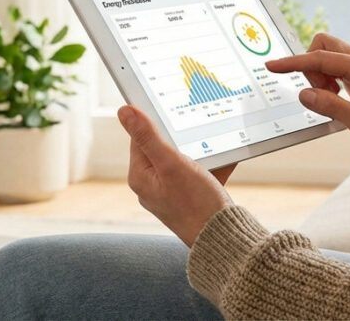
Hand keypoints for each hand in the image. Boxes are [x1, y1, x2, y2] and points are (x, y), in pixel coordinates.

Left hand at [118, 105, 234, 246]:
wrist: (223, 238)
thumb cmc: (196, 203)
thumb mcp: (172, 163)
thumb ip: (148, 136)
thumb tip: (124, 111)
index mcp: (140, 177)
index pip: (140, 138)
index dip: (157, 123)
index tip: (175, 114)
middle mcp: (151, 186)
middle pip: (163, 148)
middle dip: (184, 139)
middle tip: (198, 133)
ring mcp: (170, 193)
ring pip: (184, 160)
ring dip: (202, 152)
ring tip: (215, 151)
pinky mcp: (189, 199)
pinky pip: (199, 174)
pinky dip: (212, 166)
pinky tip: (225, 162)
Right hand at [266, 33, 349, 167]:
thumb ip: (331, 106)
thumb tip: (304, 94)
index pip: (322, 58)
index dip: (294, 62)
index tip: (273, 65)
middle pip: (323, 46)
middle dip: (310, 66)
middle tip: (319, 93)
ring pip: (325, 56)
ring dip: (318, 75)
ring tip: (330, 99)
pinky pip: (331, 68)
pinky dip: (324, 81)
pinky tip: (333, 98)